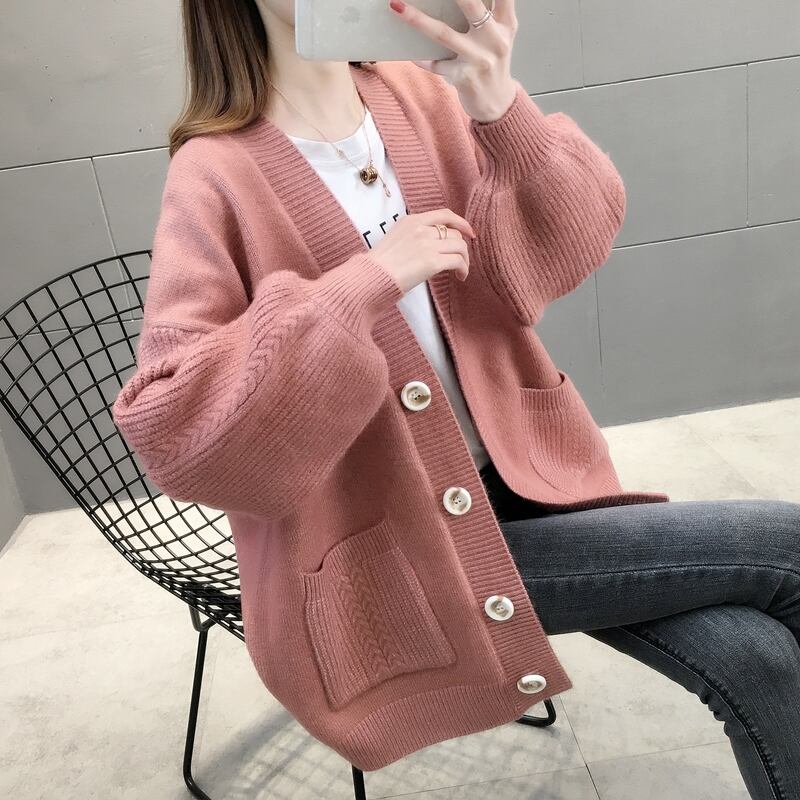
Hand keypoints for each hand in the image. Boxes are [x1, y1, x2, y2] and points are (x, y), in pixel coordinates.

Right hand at [370, 209, 475, 293]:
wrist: (372, 276)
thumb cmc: (380, 265)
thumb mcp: (395, 238)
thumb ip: (414, 236)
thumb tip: (433, 246)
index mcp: (412, 220)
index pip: (444, 214)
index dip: (461, 223)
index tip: (469, 233)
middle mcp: (421, 229)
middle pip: (454, 233)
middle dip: (461, 247)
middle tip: (460, 261)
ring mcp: (427, 244)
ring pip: (460, 246)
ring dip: (465, 260)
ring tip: (461, 272)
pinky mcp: (432, 261)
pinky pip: (458, 261)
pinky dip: (464, 269)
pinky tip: (460, 277)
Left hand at [388, 0, 519, 122]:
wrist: (497, 103)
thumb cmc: (493, 65)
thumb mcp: (499, 36)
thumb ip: (488, 13)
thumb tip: (451, 2)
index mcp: (505, 23)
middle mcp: (495, 39)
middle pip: (471, 5)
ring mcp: (479, 59)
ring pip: (443, 33)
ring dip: (417, 19)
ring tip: (397, 6)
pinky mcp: (464, 77)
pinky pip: (435, 64)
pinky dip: (422, 59)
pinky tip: (413, 54)